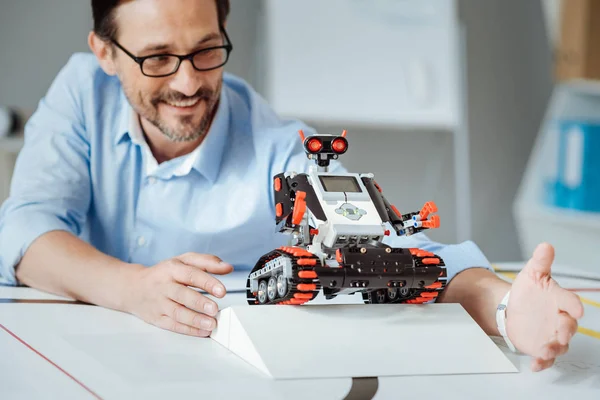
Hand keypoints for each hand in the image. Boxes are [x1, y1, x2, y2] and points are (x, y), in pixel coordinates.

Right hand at [124, 253, 233, 336]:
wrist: (132, 287)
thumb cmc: (163, 273)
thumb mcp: (183, 261)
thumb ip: (207, 262)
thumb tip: (227, 267)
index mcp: (172, 269)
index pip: (191, 274)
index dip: (207, 283)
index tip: (221, 291)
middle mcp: (164, 286)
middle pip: (182, 295)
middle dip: (199, 303)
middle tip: (215, 309)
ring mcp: (159, 303)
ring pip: (177, 313)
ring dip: (195, 320)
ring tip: (211, 324)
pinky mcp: (156, 318)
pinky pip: (173, 325)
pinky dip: (188, 330)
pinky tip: (202, 331)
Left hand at [506, 242, 583, 371]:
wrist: (514, 308)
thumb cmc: (528, 292)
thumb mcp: (532, 274)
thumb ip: (540, 262)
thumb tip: (545, 246)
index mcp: (560, 300)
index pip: (571, 302)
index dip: (574, 305)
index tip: (576, 309)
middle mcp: (560, 319)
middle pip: (568, 326)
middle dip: (566, 329)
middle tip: (561, 332)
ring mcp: (552, 335)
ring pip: (560, 344)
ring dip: (554, 348)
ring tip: (545, 350)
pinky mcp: (542, 347)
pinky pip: (546, 358)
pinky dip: (542, 362)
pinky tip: (535, 363)